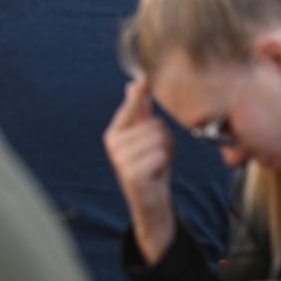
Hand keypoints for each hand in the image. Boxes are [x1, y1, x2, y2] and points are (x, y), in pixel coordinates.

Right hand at [103, 77, 175, 264]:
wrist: (152, 204)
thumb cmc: (151, 169)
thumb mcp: (146, 138)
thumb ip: (139, 112)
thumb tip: (134, 84)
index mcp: (114, 133)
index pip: (130, 107)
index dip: (139, 93)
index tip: (144, 76)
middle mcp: (113, 144)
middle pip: (155, 124)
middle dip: (164, 140)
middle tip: (156, 156)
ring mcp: (120, 159)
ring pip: (160, 139)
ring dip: (166, 152)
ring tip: (156, 165)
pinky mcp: (131, 173)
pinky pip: (161, 154)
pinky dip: (165, 164)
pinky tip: (156, 175)